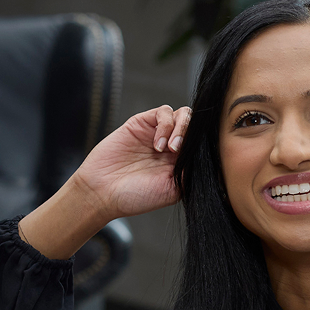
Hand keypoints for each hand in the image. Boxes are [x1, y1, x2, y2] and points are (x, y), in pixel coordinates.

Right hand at [18, 106, 191, 258]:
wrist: (102, 192)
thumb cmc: (135, 197)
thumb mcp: (172, 190)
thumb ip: (191, 172)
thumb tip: (208, 155)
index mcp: (181, 163)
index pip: (203, 143)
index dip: (206, 144)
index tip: (200, 156)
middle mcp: (172, 146)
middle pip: (196, 126)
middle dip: (194, 135)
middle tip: (180, 152)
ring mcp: (157, 133)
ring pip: (184, 115)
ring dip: (182, 129)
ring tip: (170, 149)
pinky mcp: (142, 123)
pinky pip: (163, 112)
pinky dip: (166, 124)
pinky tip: (157, 144)